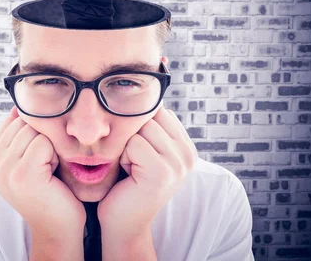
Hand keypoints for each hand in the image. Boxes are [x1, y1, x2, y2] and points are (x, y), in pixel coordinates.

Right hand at [0, 106, 86, 237]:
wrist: (57, 225)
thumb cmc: (48, 188)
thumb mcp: (26, 157)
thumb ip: (17, 134)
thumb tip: (17, 105)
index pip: (13, 120)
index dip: (31, 136)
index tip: (34, 161)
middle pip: (24, 123)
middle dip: (41, 140)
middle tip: (42, 168)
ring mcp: (4, 169)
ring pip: (34, 131)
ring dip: (49, 148)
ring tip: (46, 172)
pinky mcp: (22, 173)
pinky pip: (44, 143)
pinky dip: (54, 156)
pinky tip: (51, 176)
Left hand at [97, 106, 197, 238]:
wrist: (122, 222)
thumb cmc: (126, 181)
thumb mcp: (143, 148)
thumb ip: (150, 125)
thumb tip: (144, 88)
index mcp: (186, 146)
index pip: (159, 110)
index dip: (139, 126)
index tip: (139, 153)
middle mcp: (188, 154)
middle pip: (149, 116)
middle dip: (132, 136)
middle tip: (134, 163)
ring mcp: (179, 164)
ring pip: (140, 128)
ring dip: (126, 147)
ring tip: (132, 168)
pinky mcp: (163, 173)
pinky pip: (134, 144)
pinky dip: (123, 158)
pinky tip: (129, 176)